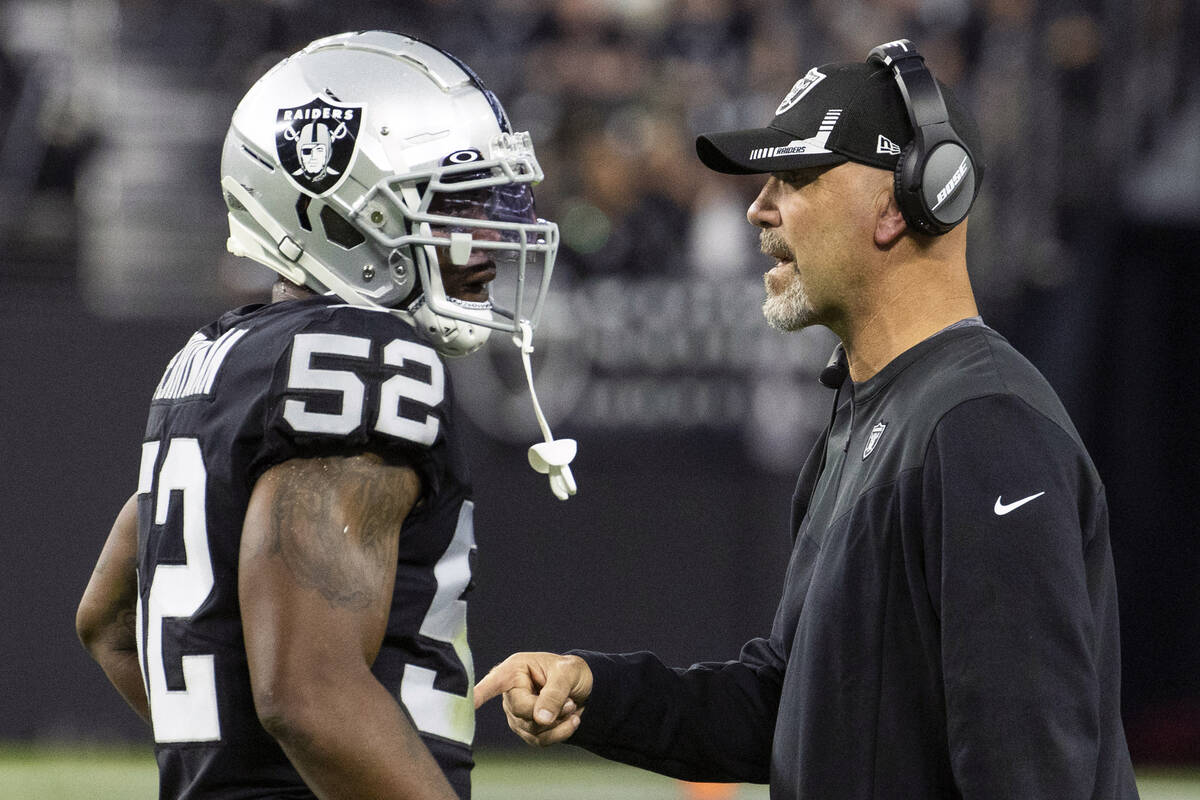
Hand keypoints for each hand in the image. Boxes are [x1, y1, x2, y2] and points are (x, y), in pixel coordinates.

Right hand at [474, 652, 592, 746]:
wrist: (585, 688)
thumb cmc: (572, 671)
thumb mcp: (567, 674)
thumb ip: (553, 694)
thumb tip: (540, 719)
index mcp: (515, 670)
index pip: (494, 683)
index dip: (479, 693)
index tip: (468, 702)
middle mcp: (510, 692)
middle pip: (520, 711)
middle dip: (549, 710)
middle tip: (570, 702)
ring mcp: (516, 713)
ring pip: (531, 729)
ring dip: (558, 723)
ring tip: (572, 706)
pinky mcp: (526, 730)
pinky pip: (540, 740)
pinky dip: (560, 733)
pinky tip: (572, 720)